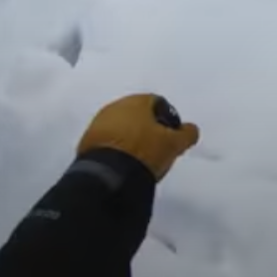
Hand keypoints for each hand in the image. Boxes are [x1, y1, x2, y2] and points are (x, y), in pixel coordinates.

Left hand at [77, 94, 199, 180]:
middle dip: (147, 128)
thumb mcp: (174, 144)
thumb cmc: (145, 151)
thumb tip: (190, 130)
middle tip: (156, 147)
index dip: (168, 120)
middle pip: (138, 114)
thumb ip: (186, 134)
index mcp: (138, 101)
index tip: (172, 138)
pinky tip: (122, 162)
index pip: (159, 104)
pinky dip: (116, 147)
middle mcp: (116, 106)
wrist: (107, 175)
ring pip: (121, 127)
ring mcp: (98, 123)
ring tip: (138, 158)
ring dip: (130, 137)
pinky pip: (107, 140)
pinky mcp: (85, 141)